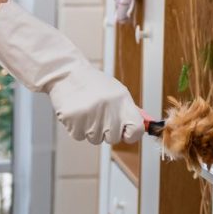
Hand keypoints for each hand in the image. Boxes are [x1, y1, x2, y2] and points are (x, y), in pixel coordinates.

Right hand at [0, 0, 141, 144]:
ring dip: (90, 129)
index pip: (137, 130)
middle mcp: (109, 110)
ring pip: (95, 139)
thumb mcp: (116, 92)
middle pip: (114, 138)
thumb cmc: (93, 84)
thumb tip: (146, 127)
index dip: (131, 135)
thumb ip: (129, 110)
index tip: (126, 133)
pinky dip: (77, 128)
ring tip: (86, 110)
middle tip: (99, 115)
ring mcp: (91, 116)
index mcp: (122, 100)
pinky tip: (76, 112)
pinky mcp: (74, 121)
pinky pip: (79, 137)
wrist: (66, 73)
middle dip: (107, 132)